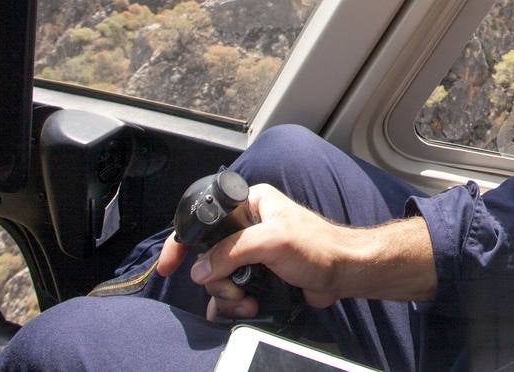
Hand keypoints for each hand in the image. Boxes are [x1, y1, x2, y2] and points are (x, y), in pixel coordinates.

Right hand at [157, 183, 348, 319]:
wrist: (343, 274)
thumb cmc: (318, 247)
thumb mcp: (272, 241)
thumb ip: (232, 251)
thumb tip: (200, 270)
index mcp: (248, 204)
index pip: (205, 218)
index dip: (183, 241)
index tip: (170, 265)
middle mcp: (247, 225)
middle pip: (207, 256)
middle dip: (216, 280)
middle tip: (235, 290)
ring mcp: (251, 252)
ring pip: (217, 278)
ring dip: (227, 296)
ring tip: (248, 302)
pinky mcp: (258, 273)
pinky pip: (231, 291)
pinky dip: (235, 304)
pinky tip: (249, 308)